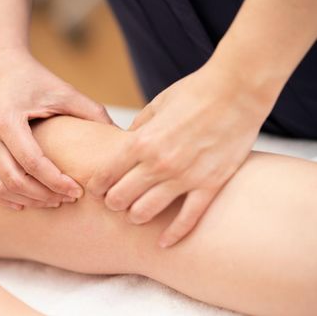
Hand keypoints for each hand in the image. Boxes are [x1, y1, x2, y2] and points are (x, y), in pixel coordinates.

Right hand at [0, 49, 112, 209]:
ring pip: (0, 187)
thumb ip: (92, 112)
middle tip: (68, 199)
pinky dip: (5, 198)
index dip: (56, 181)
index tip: (78, 191)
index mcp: (8, 120)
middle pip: (14, 179)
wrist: (0, 67)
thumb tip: (121, 135)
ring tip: (53, 201)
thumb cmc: (35, 79)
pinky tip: (26, 203)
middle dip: (44, 195)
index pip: (33, 162)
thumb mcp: (64, 92)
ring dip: (27, 199)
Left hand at [86, 63, 272, 246]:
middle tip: (115, 201)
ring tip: (136, 214)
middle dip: (112, 203)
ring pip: (146, 213)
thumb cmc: (193, 93)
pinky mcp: (210, 185)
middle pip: (120, 199)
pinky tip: (163, 243)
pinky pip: (188, 219)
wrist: (236, 90)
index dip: (96, 186)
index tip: (97, 189)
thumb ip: (137, 130)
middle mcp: (158, 164)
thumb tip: (124, 145)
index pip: (105, 176)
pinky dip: (173, 235)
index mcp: (141, 142)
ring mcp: (185, 177)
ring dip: (135, 217)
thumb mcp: (155, 106)